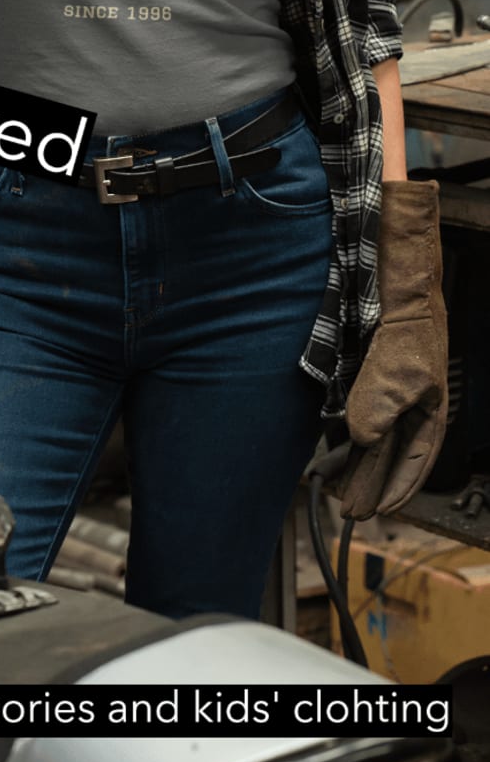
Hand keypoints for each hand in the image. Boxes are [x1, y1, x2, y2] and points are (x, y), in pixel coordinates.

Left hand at [339, 179, 446, 518]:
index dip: (397, 484)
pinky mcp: (365, 357)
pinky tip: (331, 437)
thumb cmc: (411, 298)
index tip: (377, 511)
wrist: (392, 251)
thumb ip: (381, 401)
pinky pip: (357, 402)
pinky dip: (346, 425)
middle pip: (391, 447)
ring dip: (356, 457)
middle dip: (371, 478)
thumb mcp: (400, 357)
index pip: (417, 455)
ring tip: (334, 484)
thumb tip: (362, 436)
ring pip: (373, 428)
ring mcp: (387, 374)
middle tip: (347, 507)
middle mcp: (410, 389)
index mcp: (431, 396)